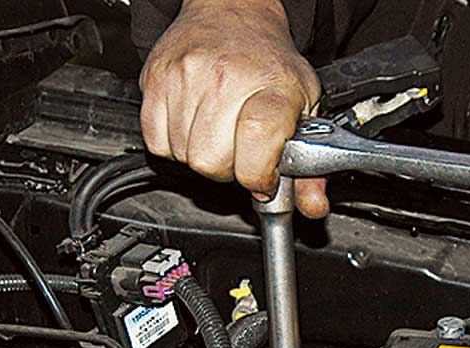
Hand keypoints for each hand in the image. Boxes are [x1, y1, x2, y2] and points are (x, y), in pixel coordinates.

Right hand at [139, 0, 328, 217]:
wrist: (233, 12)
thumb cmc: (270, 62)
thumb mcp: (305, 107)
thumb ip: (311, 167)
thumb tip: (312, 206)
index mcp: (271, 87)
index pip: (258, 139)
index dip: (258, 174)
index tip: (263, 179)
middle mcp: (227, 78)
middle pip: (212, 161)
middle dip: (227, 170)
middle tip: (239, 153)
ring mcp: (187, 77)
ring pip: (184, 156)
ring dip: (201, 157)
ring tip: (219, 134)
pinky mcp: (156, 79)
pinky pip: (157, 142)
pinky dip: (173, 146)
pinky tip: (193, 127)